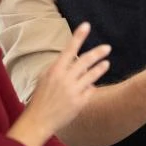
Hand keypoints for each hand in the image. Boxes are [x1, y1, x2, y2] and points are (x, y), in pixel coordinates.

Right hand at [11, 23, 109, 145]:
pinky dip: (90, 87)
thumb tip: (74, 60)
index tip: (86, 25)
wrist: (38, 120)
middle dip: (97, 53)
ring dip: (100, 68)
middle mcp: (65, 79)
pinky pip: (90, 91)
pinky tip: (90, 86)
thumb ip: (59, 68)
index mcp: (55, 70)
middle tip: (107, 47)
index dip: (78, 36)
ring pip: (92, 75)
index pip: (69, 49)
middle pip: (85, 61)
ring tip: (106, 63)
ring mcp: (73, 91)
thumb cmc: (40, 97)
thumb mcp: (45, 78)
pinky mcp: (79, 102)